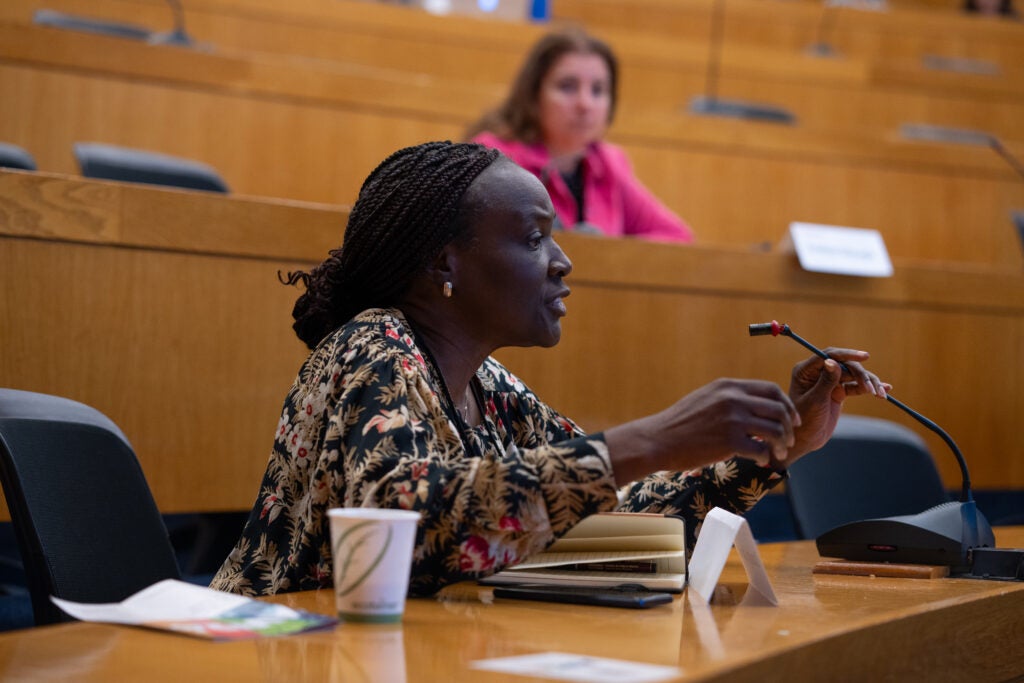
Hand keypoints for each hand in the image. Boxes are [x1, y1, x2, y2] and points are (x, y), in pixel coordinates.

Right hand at [606, 378, 802, 481]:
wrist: (657, 440)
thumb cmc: (679, 423)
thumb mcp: (705, 398)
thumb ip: (730, 398)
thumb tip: (756, 407)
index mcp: (728, 386)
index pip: (771, 389)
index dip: (787, 406)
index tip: (791, 420)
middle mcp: (733, 399)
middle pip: (778, 409)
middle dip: (789, 427)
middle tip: (788, 441)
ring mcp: (732, 420)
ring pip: (775, 430)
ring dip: (781, 444)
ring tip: (777, 453)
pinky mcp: (729, 442)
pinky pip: (762, 450)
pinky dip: (766, 457)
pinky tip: (761, 461)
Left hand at [782, 348, 890, 464]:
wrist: (807, 440)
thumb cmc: (805, 421)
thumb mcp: (816, 401)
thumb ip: (826, 381)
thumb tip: (833, 361)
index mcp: (805, 371)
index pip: (828, 355)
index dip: (847, 355)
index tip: (865, 357)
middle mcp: (817, 372)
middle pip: (844, 365)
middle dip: (861, 375)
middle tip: (872, 390)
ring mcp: (829, 381)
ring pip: (853, 375)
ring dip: (869, 382)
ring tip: (881, 394)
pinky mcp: (839, 391)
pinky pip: (856, 386)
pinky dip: (869, 388)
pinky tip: (884, 390)